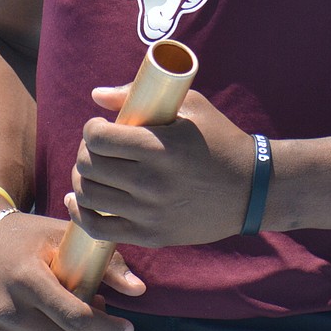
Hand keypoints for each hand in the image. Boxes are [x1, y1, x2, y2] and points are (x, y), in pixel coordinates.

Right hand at [0, 211, 143, 330]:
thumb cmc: (30, 239)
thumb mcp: (65, 239)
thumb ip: (106, 264)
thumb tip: (140, 290)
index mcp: (26, 279)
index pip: (76, 319)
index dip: (108, 328)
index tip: (127, 327)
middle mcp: (7, 310)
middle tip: (100, 318)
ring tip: (83, 330)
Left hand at [65, 88, 253, 247]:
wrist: (251, 190)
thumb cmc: (219, 139)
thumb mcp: (190, 107)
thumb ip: (139, 97)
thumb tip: (96, 95)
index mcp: (160, 147)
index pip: (98, 137)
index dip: (92, 129)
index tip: (101, 127)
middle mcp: (151, 182)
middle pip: (89, 165)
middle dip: (86, 152)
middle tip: (97, 148)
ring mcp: (149, 212)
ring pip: (88, 195)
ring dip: (82, 179)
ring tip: (92, 170)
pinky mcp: (150, 235)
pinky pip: (98, 228)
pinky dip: (81, 213)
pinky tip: (79, 200)